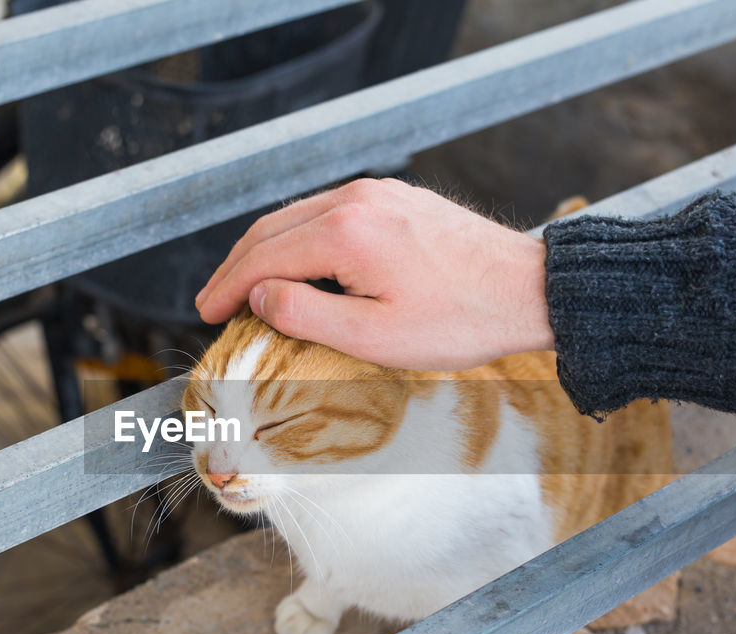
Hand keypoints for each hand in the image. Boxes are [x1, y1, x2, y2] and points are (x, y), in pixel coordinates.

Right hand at [195, 178, 552, 370]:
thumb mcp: (374, 338)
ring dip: (267, 250)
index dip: (227, 286)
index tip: (207, 312)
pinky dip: (301, 237)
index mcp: (345, 233)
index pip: (262, 256)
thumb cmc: (459, 320)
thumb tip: (260, 295)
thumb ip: (306, 315)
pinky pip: (330, 212)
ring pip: (299, 215)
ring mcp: (379, 193)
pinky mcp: (397, 198)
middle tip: (214, 300)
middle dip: (237, 265)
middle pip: (272, 228)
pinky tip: (298, 263)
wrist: (528, 289)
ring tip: (248, 285)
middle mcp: (356, 199)